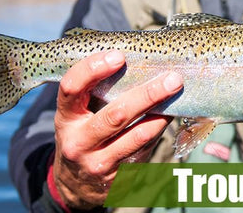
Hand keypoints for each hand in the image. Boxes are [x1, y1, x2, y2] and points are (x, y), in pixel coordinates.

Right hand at [51, 50, 180, 210]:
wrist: (75, 186)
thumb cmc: (79, 135)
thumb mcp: (74, 114)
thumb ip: (91, 91)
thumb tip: (127, 60)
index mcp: (65, 118)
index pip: (72, 88)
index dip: (93, 69)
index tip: (118, 56)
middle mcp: (79, 142)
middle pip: (115, 115)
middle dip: (146, 94)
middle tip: (171, 78)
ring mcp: (100, 163)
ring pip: (137, 136)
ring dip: (160, 113)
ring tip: (176, 94)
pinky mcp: (119, 177)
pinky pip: (144, 150)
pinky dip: (158, 130)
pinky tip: (168, 114)